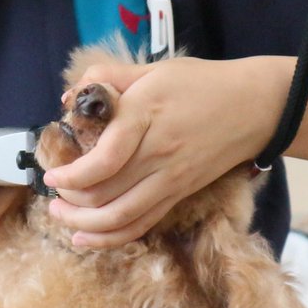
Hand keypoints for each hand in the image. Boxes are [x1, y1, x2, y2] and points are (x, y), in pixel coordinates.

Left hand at [42, 57, 290, 248]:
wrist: (256, 107)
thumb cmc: (201, 83)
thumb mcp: (152, 69)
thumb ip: (107, 78)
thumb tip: (69, 99)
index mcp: (146, 116)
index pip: (104, 160)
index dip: (72, 175)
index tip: (52, 174)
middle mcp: (158, 154)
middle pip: (106, 195)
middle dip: (70, 202)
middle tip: (51, 197)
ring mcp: (171, 179)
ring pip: (122, 217)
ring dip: (85, 225)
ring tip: (62, 217)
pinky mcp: (180, 193)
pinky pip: (142, 224)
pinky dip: (112, 237)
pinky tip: (88, 238)